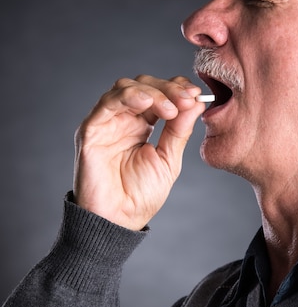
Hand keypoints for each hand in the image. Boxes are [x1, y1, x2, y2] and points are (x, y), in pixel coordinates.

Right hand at [73, 75, 205, 229]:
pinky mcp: (91, 130)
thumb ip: (179, 130)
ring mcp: (107, 123)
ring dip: (153, 92)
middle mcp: (124, 120)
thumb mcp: (168, 159)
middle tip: (187, 98)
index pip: (159, 94)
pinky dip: (129, 97)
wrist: (118, 220)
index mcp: (143, 125)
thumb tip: (197, 102)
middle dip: (169, 88)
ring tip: (171, 107)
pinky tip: (148, 102)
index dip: (177, 89)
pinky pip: (107, 104)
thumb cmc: (140, 195)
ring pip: (126, 88)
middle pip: (144, 85)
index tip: (196, 94)